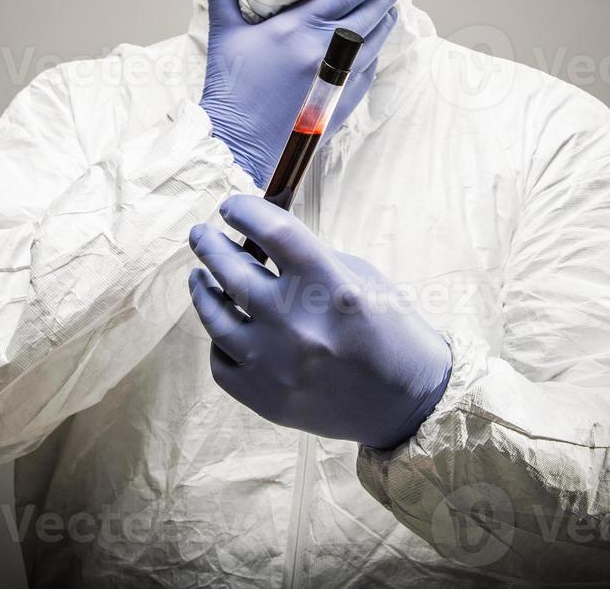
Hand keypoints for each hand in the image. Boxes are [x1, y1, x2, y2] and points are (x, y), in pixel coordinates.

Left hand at [187, 195, 451, 449]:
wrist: (409, 404)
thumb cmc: (389, 330)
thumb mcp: (361, 278)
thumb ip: (309, 258)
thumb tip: (259, 237)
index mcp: (331, 287)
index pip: (272, 232)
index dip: (244, 211)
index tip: (231, 207)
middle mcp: (298, 325)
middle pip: (231, 271)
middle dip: (210, 245)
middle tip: (201, 234)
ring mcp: (277, 366)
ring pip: (215, 317)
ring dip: (202, 290)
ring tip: (199, 276)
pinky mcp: (266, 399)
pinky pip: (222, 361)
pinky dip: (220, 339)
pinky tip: (224, 323)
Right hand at [199, 0, 400, 185]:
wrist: (238, 143)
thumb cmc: (228, 90)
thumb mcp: (223, 35)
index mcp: (296, 30)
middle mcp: (323, 52)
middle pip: (367, 16)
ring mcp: (338, 79)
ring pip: (374, 43)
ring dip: (386, 22)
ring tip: (391, 7)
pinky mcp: (342, 101)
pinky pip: (368, 71)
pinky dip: (375, 54)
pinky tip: (375, 44)